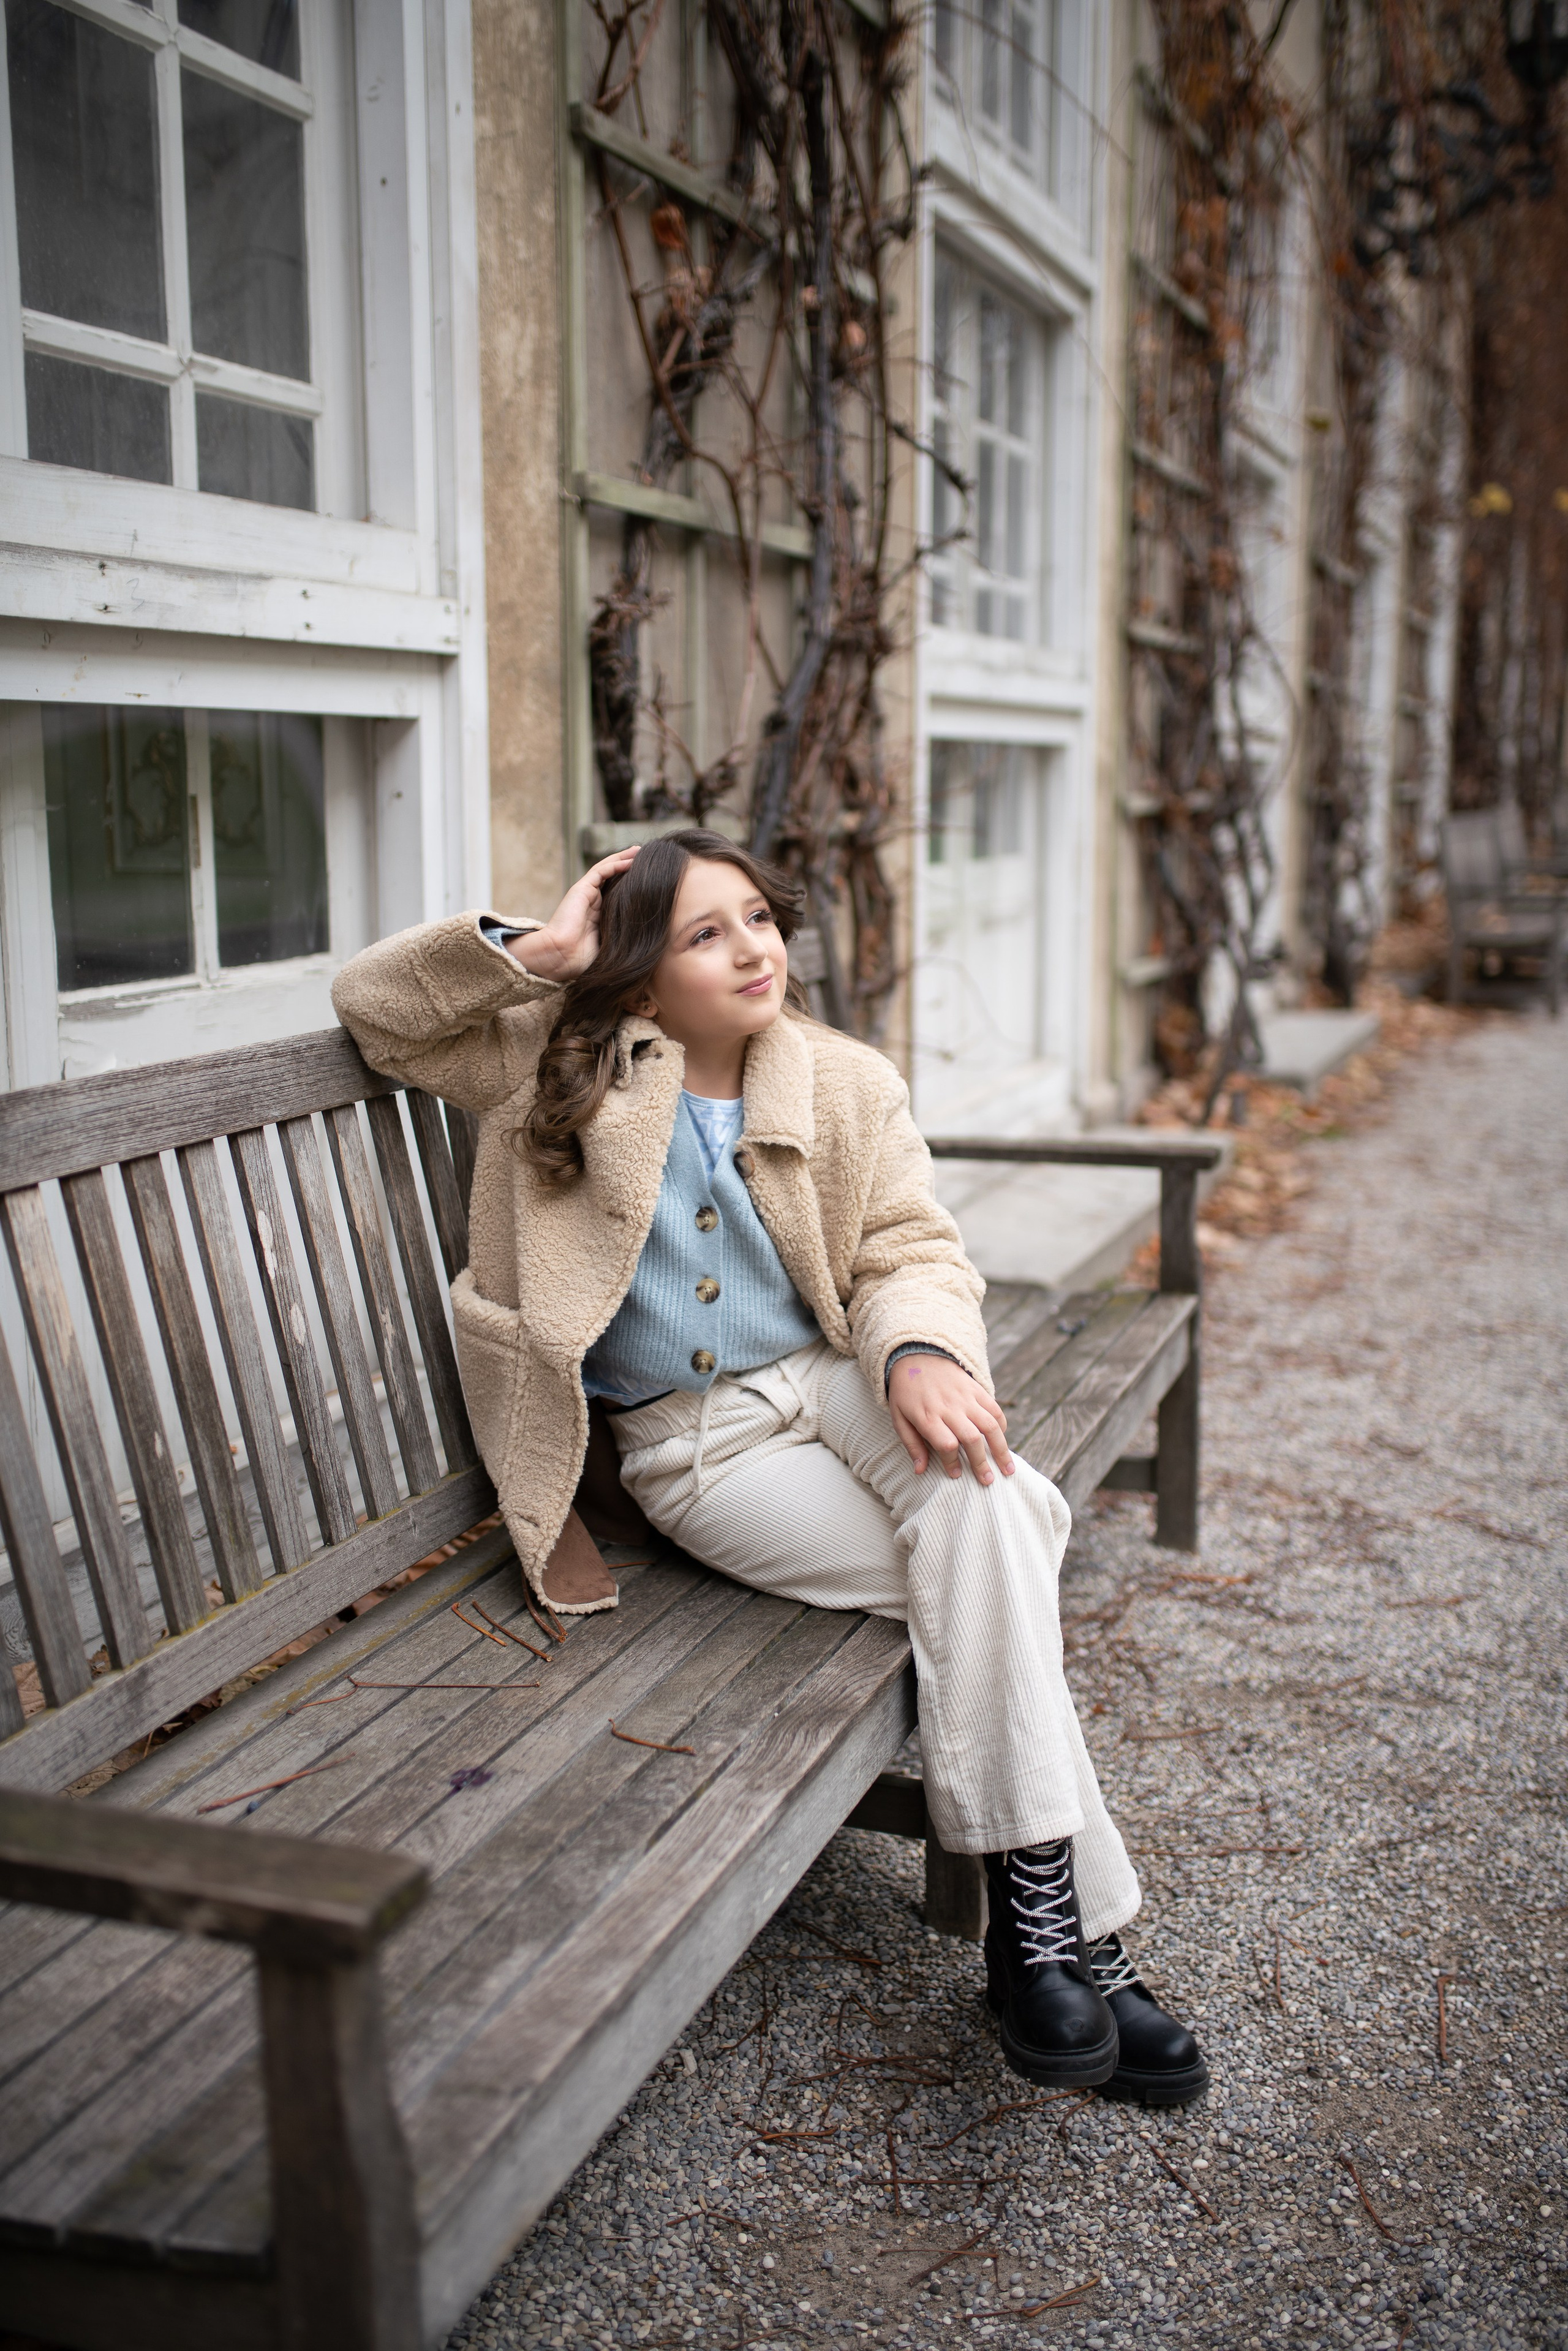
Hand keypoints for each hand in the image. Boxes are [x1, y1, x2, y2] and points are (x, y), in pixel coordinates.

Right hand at [506, 847, 639, 980]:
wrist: (561, 956)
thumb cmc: (582, 959)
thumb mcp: (610, 946)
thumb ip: (623, 938)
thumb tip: (646, 940)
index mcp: (598, 916)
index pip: (618, 895)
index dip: (632, 886)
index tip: (651, 882)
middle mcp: (593, 902)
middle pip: (614, 878)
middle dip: (630, 867)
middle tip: (648, 859)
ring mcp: (587, 894)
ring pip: (608, 869)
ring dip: (624, 859)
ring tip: (640, 851)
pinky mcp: (582, 888)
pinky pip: (602, 870)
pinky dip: (616, 863)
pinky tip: (632, 860)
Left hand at [888, 1355, 1011, 1484]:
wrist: (917, 1354)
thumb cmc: (906, 1391)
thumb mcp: (898, 1417)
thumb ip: (911, 1444)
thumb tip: (920, 1471)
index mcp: (927, 1416)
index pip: (946, 1444)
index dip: (953, 1463)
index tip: (956, 1475)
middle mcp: (949, 1407)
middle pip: (971, 1439)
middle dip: (981, 1463)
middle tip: (988, 1481)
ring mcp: (966, 1397)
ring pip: (989, 1425)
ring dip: (1001, 1449)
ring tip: (1008, 1469)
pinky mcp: (976, 1389)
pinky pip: (994, 1409)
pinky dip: (1002, 1426)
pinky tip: (1003, 1440)